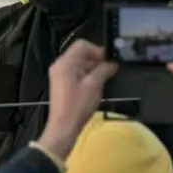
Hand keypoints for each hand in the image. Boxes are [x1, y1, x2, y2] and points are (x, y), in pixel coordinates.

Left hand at [38, 40, 117, 159]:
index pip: (83, 45)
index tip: (109, 61)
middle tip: (109, 72)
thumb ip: (105, 69)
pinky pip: (78, 73)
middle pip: (82, 54)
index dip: (98, 50)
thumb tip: (112, 64)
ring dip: (94, 69)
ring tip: (103, 81)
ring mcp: (60, 75)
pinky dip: (88, 76)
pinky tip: (95, 87)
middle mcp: (60, 66)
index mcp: (66, 63)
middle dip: (97, 61)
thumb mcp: (95, 84)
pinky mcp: (63, 84)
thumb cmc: (78, 105)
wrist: (64, 127)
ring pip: (81, 64)